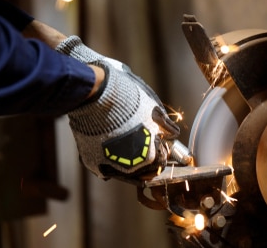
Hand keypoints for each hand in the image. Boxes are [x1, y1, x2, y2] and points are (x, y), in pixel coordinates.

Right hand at [56, 36, 179, 178]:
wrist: (97, 95)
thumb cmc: (128, 100)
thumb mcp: (154, 110)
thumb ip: (165, 126)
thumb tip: (173, 134)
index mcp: (149, 155)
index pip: (160, 162)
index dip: (160, 150)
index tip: (156, 141)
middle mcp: (130, 166)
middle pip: (143, 169)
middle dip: (145, 157)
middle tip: (141, 141)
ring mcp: (109, 166)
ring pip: (124, 171)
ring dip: (128, 161)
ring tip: (125, 143)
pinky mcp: (92, 162)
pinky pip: (105, 168)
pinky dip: (109, 160)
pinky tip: (110, 147)